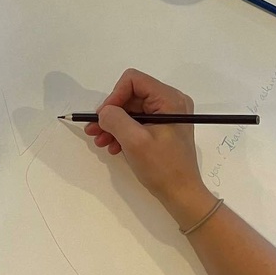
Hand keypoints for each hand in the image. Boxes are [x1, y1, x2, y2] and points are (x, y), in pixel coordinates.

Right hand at [84, 69, 215, 225]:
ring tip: (101, 142)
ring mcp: (166, 115)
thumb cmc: (162, 167)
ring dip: (113, 125)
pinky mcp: (162, 128)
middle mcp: (170, 102)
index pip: (133, 81)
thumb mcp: (135, 141)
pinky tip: (114, 147)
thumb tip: (104, 112)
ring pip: (131, 110)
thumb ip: (116, 119)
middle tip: (94, 131)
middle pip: (130, 95)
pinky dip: (122, 132)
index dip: (114, 96)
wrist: (181, 194)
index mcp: (169, 99)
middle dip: (111, 113)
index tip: (104, 117)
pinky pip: (136, 122)